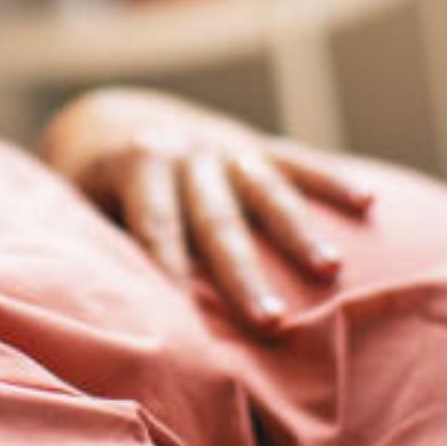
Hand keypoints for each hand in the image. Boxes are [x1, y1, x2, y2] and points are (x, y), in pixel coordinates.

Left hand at [40, 87, 372, 327]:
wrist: (111, 122)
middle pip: (216, 218)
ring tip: (329, 271)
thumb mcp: (77, 206)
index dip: (169, 266)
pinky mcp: (253, 147)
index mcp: (136, 163)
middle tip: (268, 323)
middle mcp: (185, 151)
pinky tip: (369, 203)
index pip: (155, 223)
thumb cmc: (89, 188)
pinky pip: (298, 162)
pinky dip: (332, 181)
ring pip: (265, 189)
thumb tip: (113, 314)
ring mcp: (224, 146)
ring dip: (297, 231)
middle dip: (242, 272)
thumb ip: (100, 244)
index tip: (187, 318)